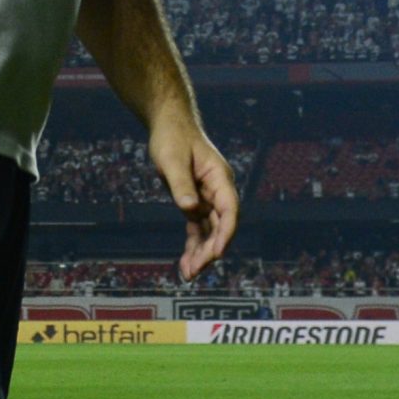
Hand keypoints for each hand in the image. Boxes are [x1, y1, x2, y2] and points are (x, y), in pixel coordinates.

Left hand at [149, 122, 239, 280]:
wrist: (169, 124)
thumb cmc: (172, 137)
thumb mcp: (172, 159)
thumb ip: (181, 184)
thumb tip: (190, 209)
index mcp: (219, 177)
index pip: (229, 209)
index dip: (226, 233)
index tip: (218, 253)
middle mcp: (218, 190)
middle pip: (221, 225)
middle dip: (211, 249)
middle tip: (195, 270)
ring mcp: (207, 197)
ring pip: (210, 230)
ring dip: (201, 252)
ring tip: (188, 274)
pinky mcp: (195, 201)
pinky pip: (197, 228)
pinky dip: (193, 245)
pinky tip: (186, 263)